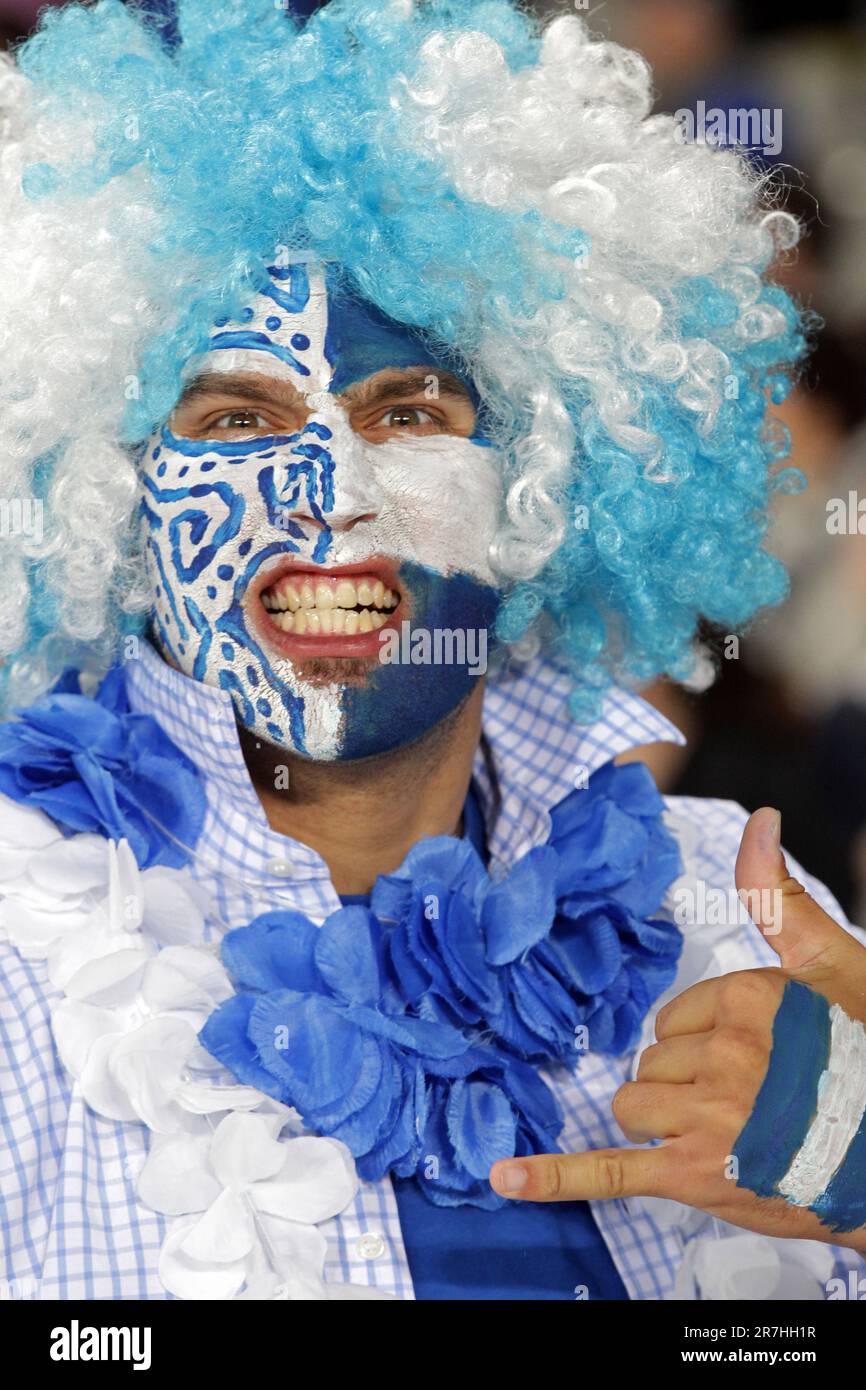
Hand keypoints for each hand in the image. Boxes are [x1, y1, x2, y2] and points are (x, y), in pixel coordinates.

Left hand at [489, 807, 865, 1251]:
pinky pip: (611, 1171)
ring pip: (632, 1106)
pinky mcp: (695, 1175)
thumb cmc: (864, 1055)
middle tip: (748, 1106)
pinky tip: (507, 1176)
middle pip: (651, 1062)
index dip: (705, 1041)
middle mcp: (724, 1053)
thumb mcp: (832, 964)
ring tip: (729, 1138)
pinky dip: (555, 1177)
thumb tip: (760, 819)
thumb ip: (779, 898)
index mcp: (747, 998)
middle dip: (683, 1083)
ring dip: (663, 1124)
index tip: (753, 1061)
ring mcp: (707, 1117)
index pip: (674, 1015)